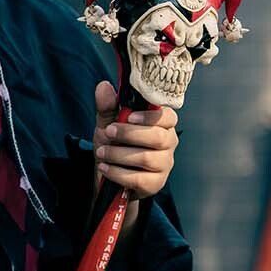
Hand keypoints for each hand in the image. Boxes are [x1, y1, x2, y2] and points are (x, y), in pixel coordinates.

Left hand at [92, 80, 177, 199]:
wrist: (109, 177)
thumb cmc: (114, 145)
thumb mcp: (107, 124)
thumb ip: (107, 107)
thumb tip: (103, 86)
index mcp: (161, 124)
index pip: (168, 116)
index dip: (151, 116)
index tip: (129, 116)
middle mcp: (168, 143)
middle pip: (158, 137)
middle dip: (129, 134)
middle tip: (108, 132)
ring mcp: (165, 165)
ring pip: (147, 158)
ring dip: (119, 154)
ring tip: (102, 152)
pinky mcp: (156, 184)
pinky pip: (139, 178)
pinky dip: (117, 172)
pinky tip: (104, 167)